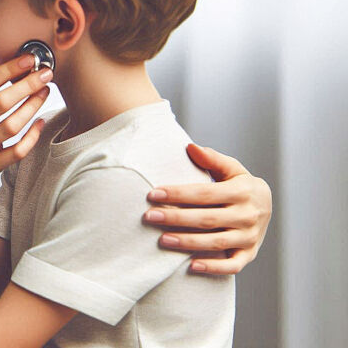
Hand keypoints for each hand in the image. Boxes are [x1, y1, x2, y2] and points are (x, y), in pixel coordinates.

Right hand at [0, 54, 52, 199]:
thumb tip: (15, 70)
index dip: (10, 68)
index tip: (30, 59)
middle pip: (1, 102)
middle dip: (27, 85)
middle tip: (46, 74)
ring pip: (11, 126)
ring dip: (32, 106)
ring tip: (44, 92)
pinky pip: (16, 152)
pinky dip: (32, 136)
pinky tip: (40, 122)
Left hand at [143, 143, 272, 274]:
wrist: (266, 205)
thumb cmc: (239, 184)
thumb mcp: (231, 169)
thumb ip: (212, 159)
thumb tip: (190, 147)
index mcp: (242, 191)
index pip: (205, 193)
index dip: (178, 194)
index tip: (153, 194)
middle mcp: (248, 215)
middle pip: (207, 218)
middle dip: (176, 218)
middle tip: (149, 217)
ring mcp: (250, 237)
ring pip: (216, 242)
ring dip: (188, 243)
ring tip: (162, 240)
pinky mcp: (249, 254)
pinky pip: (232, 266)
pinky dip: (214, 268)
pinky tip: (191, 266)